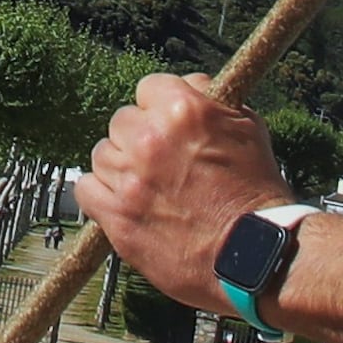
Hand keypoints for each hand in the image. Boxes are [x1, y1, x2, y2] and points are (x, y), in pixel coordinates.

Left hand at [76, 74, 284, 304]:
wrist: (255, 255)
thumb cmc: (257, 193)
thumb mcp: (248, 128)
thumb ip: (211, 100)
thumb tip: (189, 86)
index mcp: (182, 111)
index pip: (148, 88)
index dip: (160, 106)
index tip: (168, 124)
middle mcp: (150, 140)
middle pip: (122, 121)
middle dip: (140, 137)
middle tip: (162, 161)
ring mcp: (130, 180)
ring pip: (103, 154)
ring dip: (121, 166)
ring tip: (147, 186)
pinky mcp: (117, 216)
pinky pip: (86, 189)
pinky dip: (100, 193)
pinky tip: (123, 201)